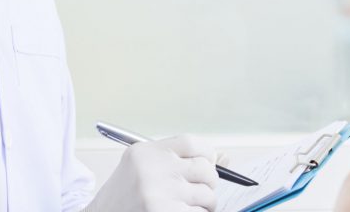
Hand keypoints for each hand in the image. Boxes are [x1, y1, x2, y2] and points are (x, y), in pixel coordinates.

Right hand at [86, 134, 219, 211]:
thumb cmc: (125, 199)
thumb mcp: (143, 171)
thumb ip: (179, 161)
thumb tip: (224, 158)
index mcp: (145, 153)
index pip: (192, 143)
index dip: (207, 154)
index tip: (208, 163)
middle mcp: (152, 170)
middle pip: (205, 169)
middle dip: (207, 184)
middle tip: (196, 192)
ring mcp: (159, 194)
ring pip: (208, 196)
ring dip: (204, 205)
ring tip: (184, 207)